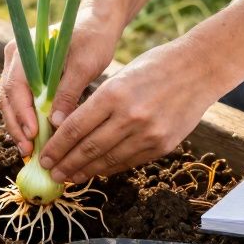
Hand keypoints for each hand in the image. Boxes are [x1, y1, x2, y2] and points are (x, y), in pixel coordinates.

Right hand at [0, 7, 119, 157]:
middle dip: (17, 126)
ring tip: (30, 151)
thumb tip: (55, 124)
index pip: (15, 86)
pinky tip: (35, 139)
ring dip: (19, 127)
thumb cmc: (93, 39)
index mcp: (25, 50)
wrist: (97, 22)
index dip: (22, 114)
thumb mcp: (84, 66)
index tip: (33, 135)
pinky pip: (21, 101)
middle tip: (28, 151)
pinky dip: (26, 120)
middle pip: (8, 98)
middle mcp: (15, 57)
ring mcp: (18, 67)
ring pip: (11, 103)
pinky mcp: (28, 77)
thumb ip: (68, 93)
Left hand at [39, 40, 218, 183]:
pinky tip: (97, 171)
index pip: (74, 128)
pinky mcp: (163, 145)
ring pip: (108, 160)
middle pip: (87, 148)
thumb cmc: (154, 66)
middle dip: (65, 164)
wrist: (199, 69)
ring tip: (70, 177)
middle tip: (51, 173)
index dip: (56, 146)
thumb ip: (97, 104)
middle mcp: (130, 117)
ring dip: (85, 172)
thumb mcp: (119, 77)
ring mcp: (148, 134)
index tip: (43, 156)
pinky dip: (110, 168)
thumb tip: (68, 130)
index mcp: (113, 94)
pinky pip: (129, 162)